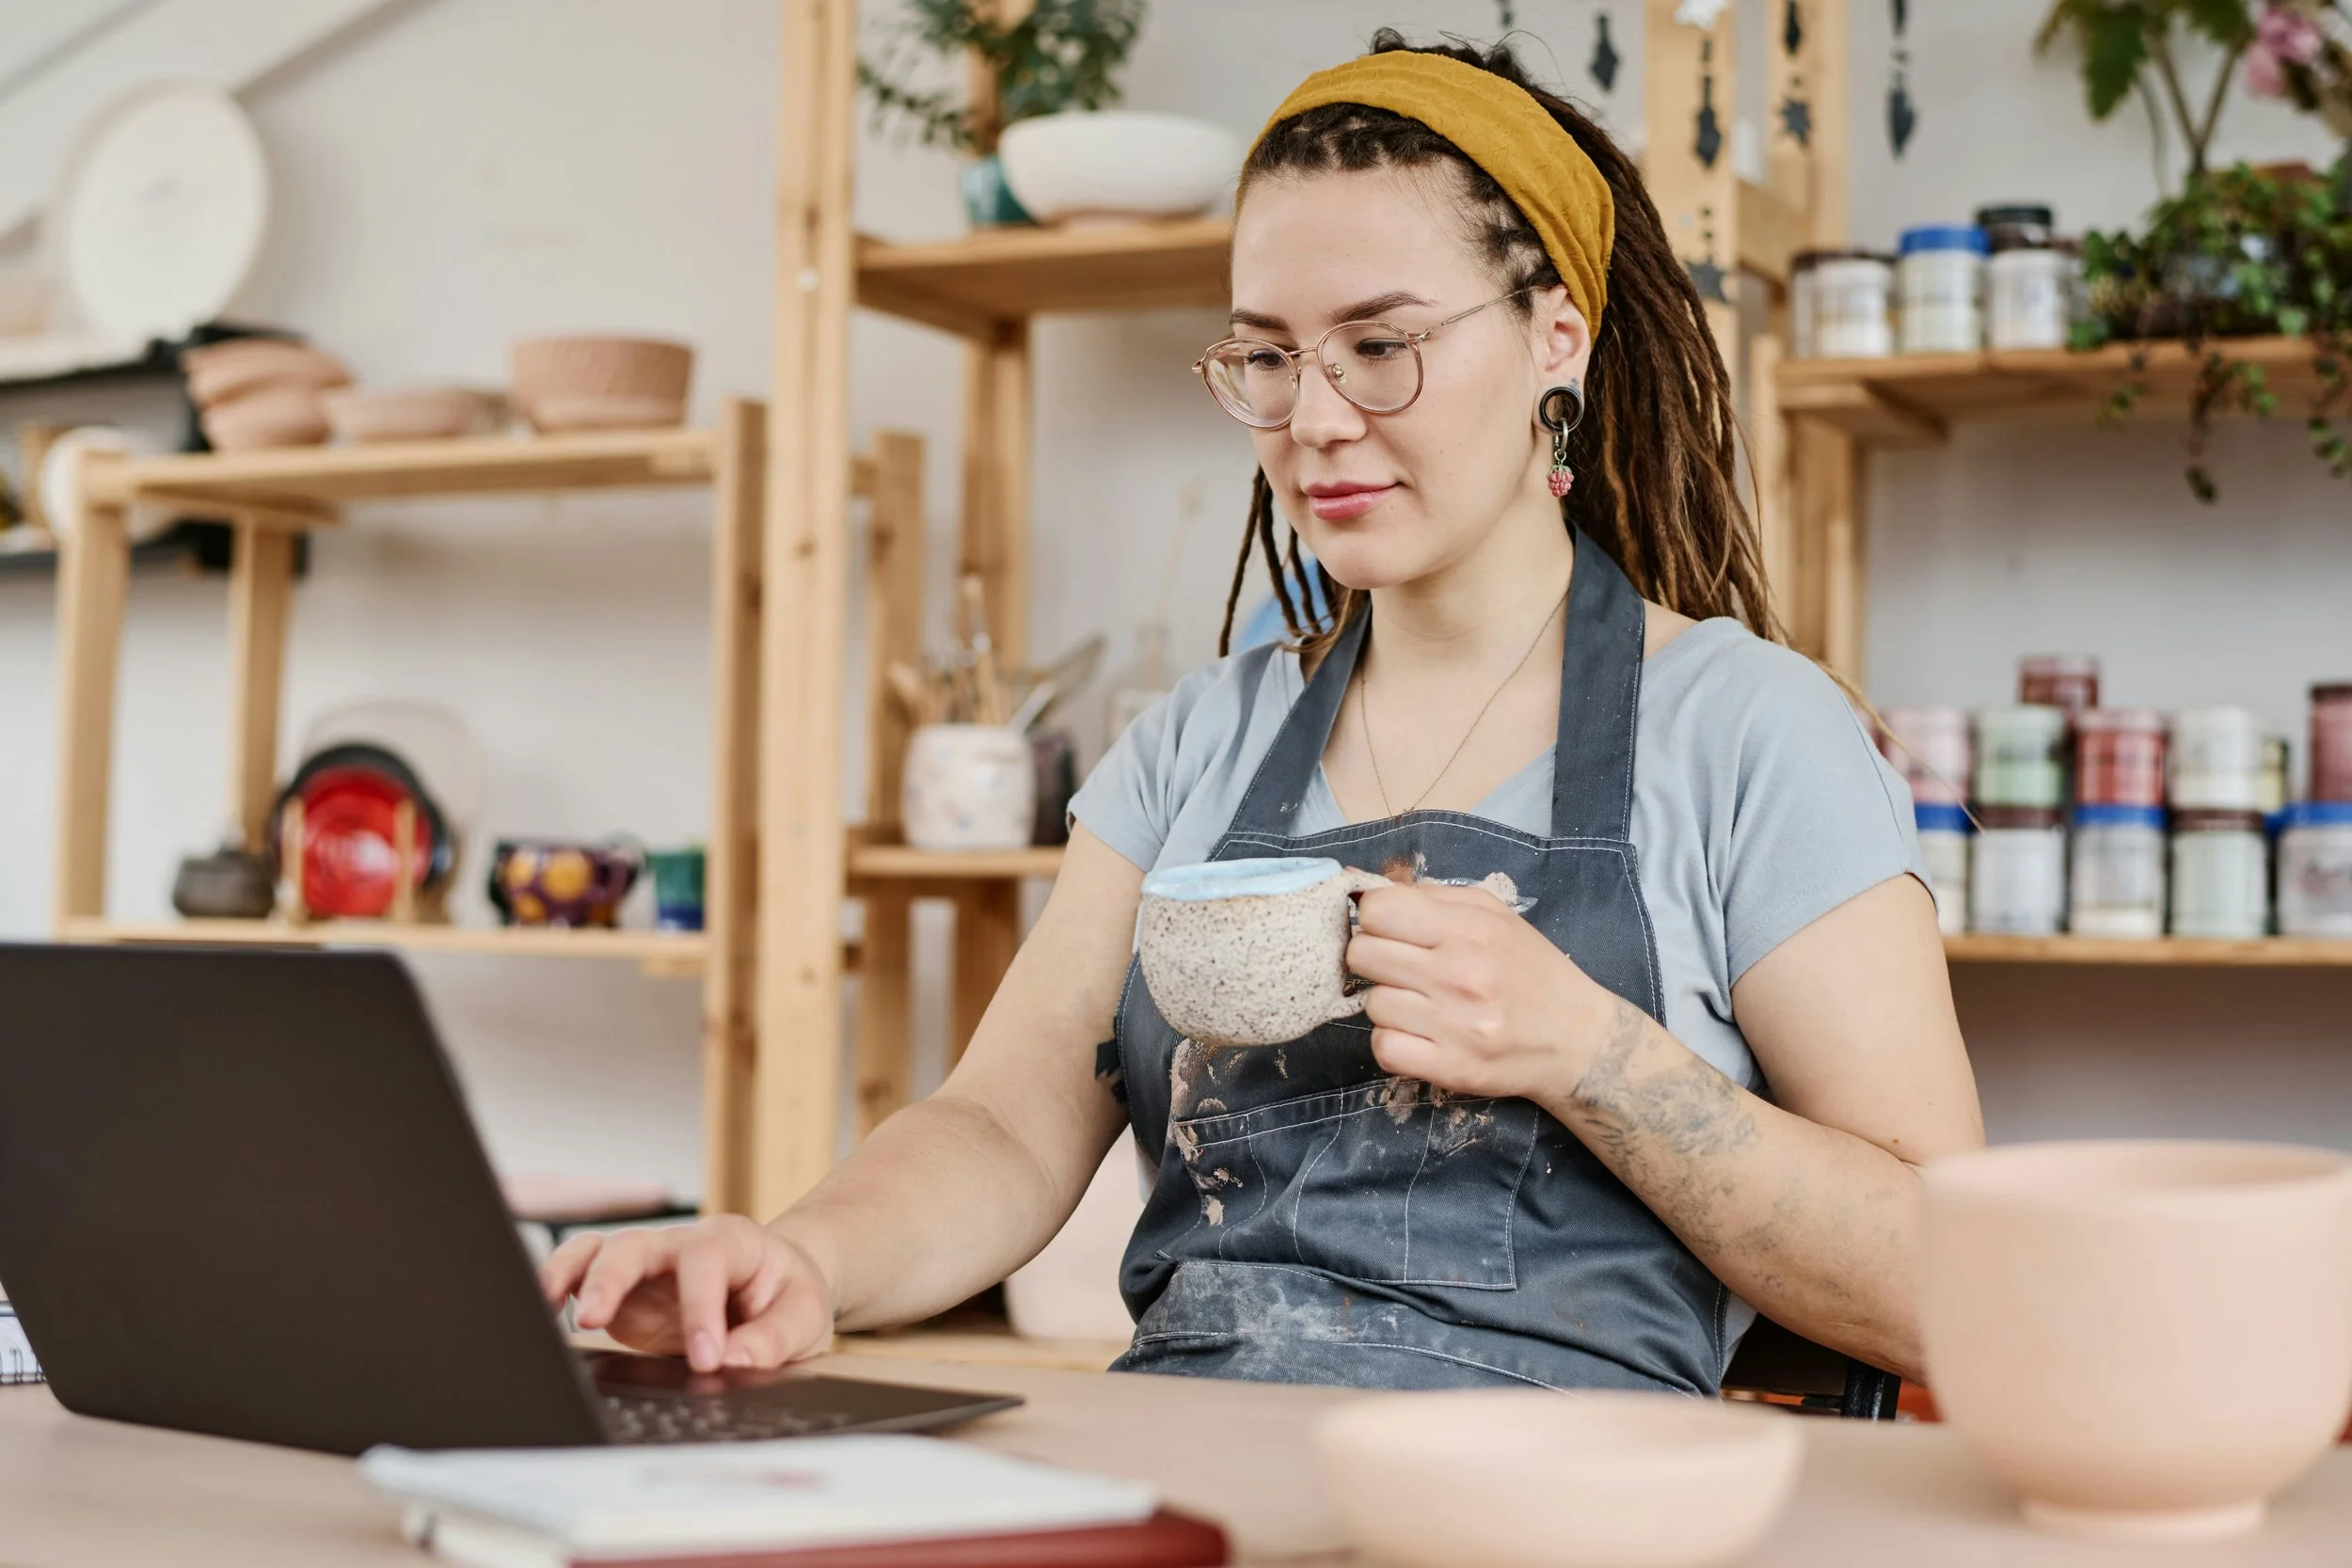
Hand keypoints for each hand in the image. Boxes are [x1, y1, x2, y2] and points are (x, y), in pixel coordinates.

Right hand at [538, 1215, 835, 1372]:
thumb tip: (733, 1360)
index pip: (706, 1264)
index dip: (700, 1309)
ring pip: (601, 1251)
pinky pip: (585, 1273)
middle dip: (611, 1278)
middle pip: (637, 1244)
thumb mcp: (804, 1316)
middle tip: (592, 1319)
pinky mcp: (626, 1291)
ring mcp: (649, 1267)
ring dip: (572, 1275)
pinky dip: (561, 1284)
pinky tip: (544, 1309)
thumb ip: (773, 1337)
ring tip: (546, 1305)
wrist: (778, 1286)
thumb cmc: (789, 1295)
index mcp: (733, 1243)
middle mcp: (682, 1246)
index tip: (705, 1358)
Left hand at [1347, 881, 1614, 1103]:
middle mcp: (1460, 974)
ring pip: (1372, 1004)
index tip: (1394, 931)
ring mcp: (1454, 1025)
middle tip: (1406, 968)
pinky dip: (1394, 1042)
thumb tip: (1361, 887)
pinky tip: (1421, 1034)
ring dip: (1391, 1003)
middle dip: (1377, 959)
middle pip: (1362, 955)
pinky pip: (1384, 1048)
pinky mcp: (1451, 1067)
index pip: (1377, 911)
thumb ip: (1430, 897)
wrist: (1579, 1041)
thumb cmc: (1531, 971)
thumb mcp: (1494, 916)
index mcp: (1471, 929)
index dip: (1377, 919)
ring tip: (1425, 1004)